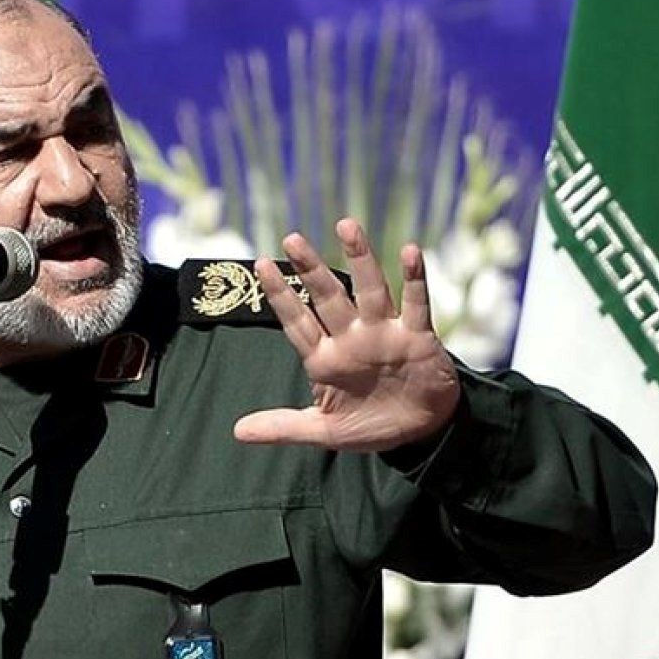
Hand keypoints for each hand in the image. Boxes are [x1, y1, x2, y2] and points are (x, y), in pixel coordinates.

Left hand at [233, 218, 459, 452]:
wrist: (421, 432)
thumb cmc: (370, 424)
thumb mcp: (324, 431)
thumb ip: (283, 426)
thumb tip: (237, 432)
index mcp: (325, 358)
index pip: (297, 321)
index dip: (280, 294)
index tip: (260, 265)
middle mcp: (352, 338)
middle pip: (328, 297)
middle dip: (311, 269)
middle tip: (292, 238)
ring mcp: (385, 334)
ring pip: (370, 290)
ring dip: (360, 259)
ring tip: (347, 226)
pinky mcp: (418, 338)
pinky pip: (417, 305)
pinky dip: (415, 279)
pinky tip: (409, 251)